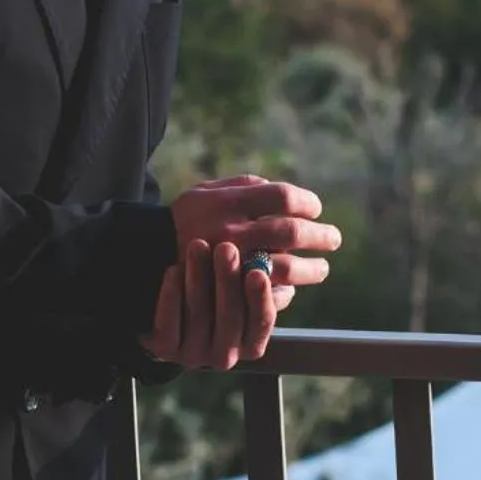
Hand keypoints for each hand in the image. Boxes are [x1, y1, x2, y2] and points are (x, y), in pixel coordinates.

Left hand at [140, 238, 288, 369]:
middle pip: (230, 318)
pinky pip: (169, 323)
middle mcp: (225, 355)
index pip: (261, 322)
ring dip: (199, 278)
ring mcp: (194, 355)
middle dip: (228, 280)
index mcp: (251, 343)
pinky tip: (174, 269)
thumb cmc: (218, 290)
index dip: (260, 298)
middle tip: (226, 248)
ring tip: (197, 246)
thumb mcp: (243, 286)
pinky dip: (172, 295)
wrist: (172, 308)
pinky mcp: (165, 350)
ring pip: (198, 316)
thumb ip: (262, 278)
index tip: (257, 272)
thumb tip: (273, 262)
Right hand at [170, 174, 341, 297]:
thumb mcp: (207, 190)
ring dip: (310, 269)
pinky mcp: (224, 289)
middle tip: (334, 239)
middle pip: (289, 232)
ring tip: (322, 268)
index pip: (283, 197)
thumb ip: (245, 186)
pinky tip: (292, 287)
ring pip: (282, 268)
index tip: (315, 209)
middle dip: (319, 235)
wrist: (146, 255)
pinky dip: (284, 291)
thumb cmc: (186, 218)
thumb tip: (285, 193)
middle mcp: (230, 230)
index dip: (307, 203)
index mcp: (229, 201)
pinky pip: (263, 293)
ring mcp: (227, 263)